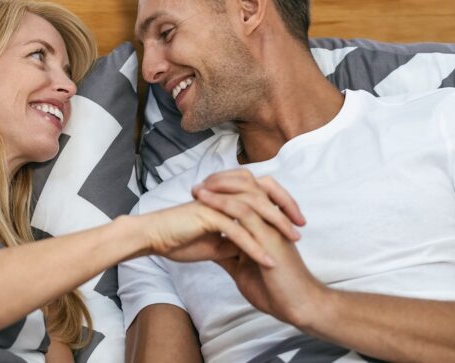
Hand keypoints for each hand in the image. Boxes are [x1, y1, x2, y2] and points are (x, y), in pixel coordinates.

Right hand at [139, 172, 303, 268]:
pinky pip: (237, 231)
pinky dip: (254, 247)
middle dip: (284, 209)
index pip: (260, 194)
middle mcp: (224, 195)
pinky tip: (268, 260)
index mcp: (227, 197)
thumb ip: (235, 239)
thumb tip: (253, 246)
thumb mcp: (216, 241)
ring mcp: (217, 203)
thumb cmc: (181, 238)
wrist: (154, 238)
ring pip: (253, 210)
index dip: (281, 205)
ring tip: (292, 242)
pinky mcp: (208, 215)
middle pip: (262, 195)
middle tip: (301, 228)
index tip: (298, 223)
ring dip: (275, 226)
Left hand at [192, 170, 325, 326]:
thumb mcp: (244, 268)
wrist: (296, 305)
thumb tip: (212, 247)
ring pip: (245, 192)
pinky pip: (243, 211)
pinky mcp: (269, 235)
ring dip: (219, 188)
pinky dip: (222, 203)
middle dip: (222, 180)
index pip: (247, 192)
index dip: (225, 187)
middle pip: (248, 184)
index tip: (202, 190)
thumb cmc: (275, 290)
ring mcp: (271, 224)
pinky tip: (205, 201)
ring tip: (197, 189)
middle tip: (200, 183)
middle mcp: (271, 218)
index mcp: (268, 223)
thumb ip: (231, 254)